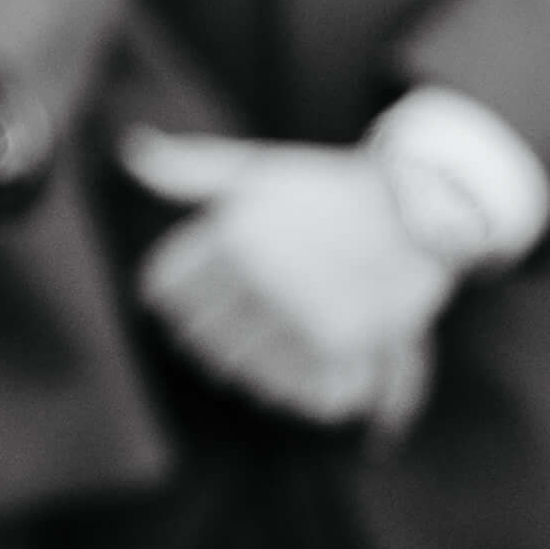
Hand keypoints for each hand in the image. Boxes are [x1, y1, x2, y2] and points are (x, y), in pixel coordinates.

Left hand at [122, 132, 456, 433]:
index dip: (174, 294)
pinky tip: (309, 360)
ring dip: (256, 362)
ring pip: (245, 374)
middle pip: (200, 341)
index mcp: (234, 236)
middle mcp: (265, 281)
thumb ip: (191, 169)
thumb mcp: (258, 170)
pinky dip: (302, 389)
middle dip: (213, 331)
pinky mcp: (347, 350)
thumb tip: (130, 151)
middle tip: (246, 313)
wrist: (419, 206)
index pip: (164, 294)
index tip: (194, 290)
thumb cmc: (327, 188)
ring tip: (280, 333)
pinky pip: (300, 397)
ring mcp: (306, 320)